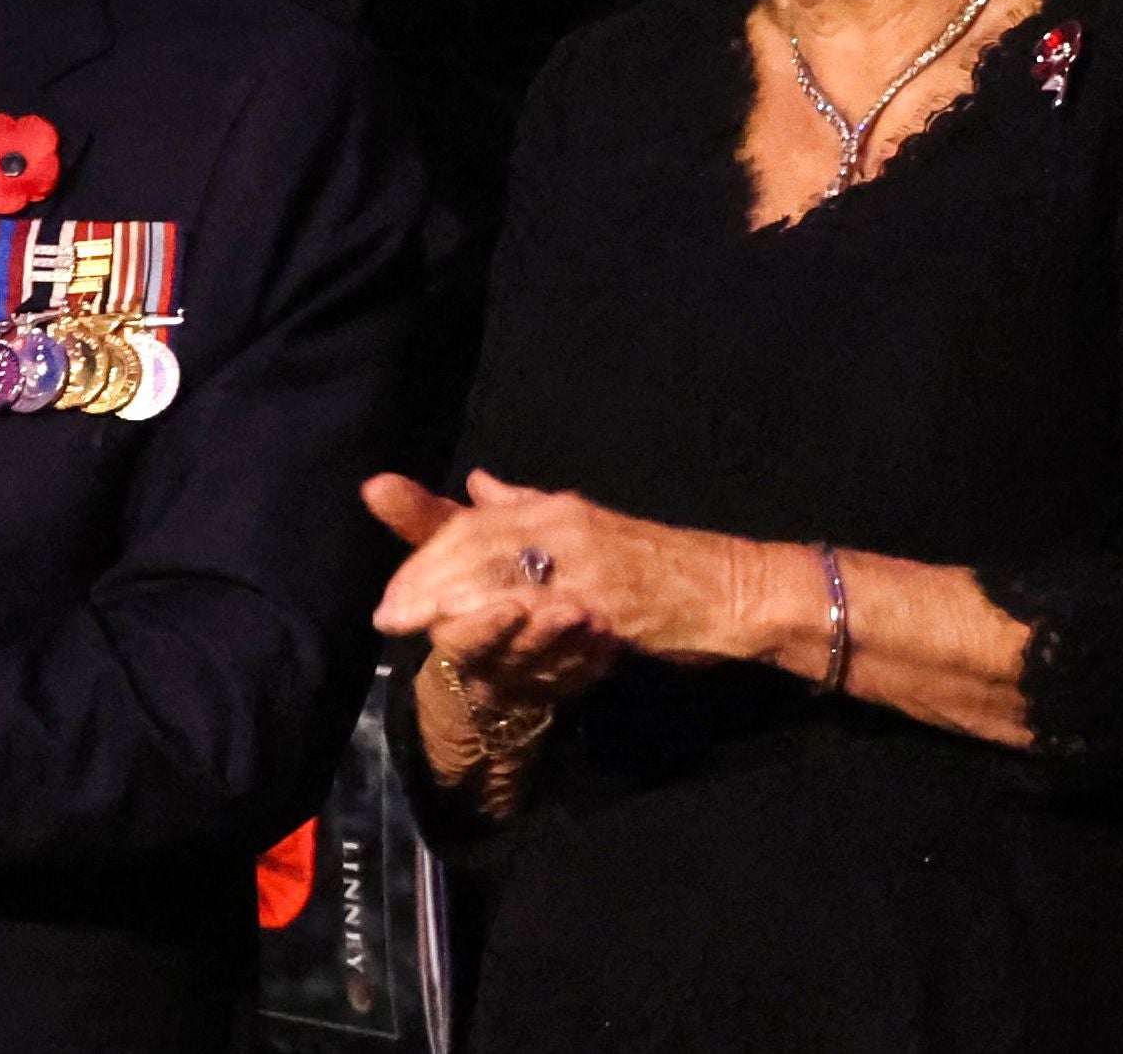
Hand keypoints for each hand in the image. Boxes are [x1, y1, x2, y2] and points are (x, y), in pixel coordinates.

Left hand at [368, 470, 749, 671]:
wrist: (733, 590)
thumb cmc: (662, 568)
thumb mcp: (589, 531)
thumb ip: (528, 509)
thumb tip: (479, 485)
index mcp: (555, 510)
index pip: (473, 522)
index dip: (424, 547)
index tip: (391, 590)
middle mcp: (564, 525)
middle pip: (476, 542)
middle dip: (425, 578)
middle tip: (388, 615)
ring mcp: (587, 559)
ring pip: (502, 570)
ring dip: (453, 599)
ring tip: (417, 627)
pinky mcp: (609, 598)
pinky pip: (547, 606)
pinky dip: (510, 619)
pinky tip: (483, 637)